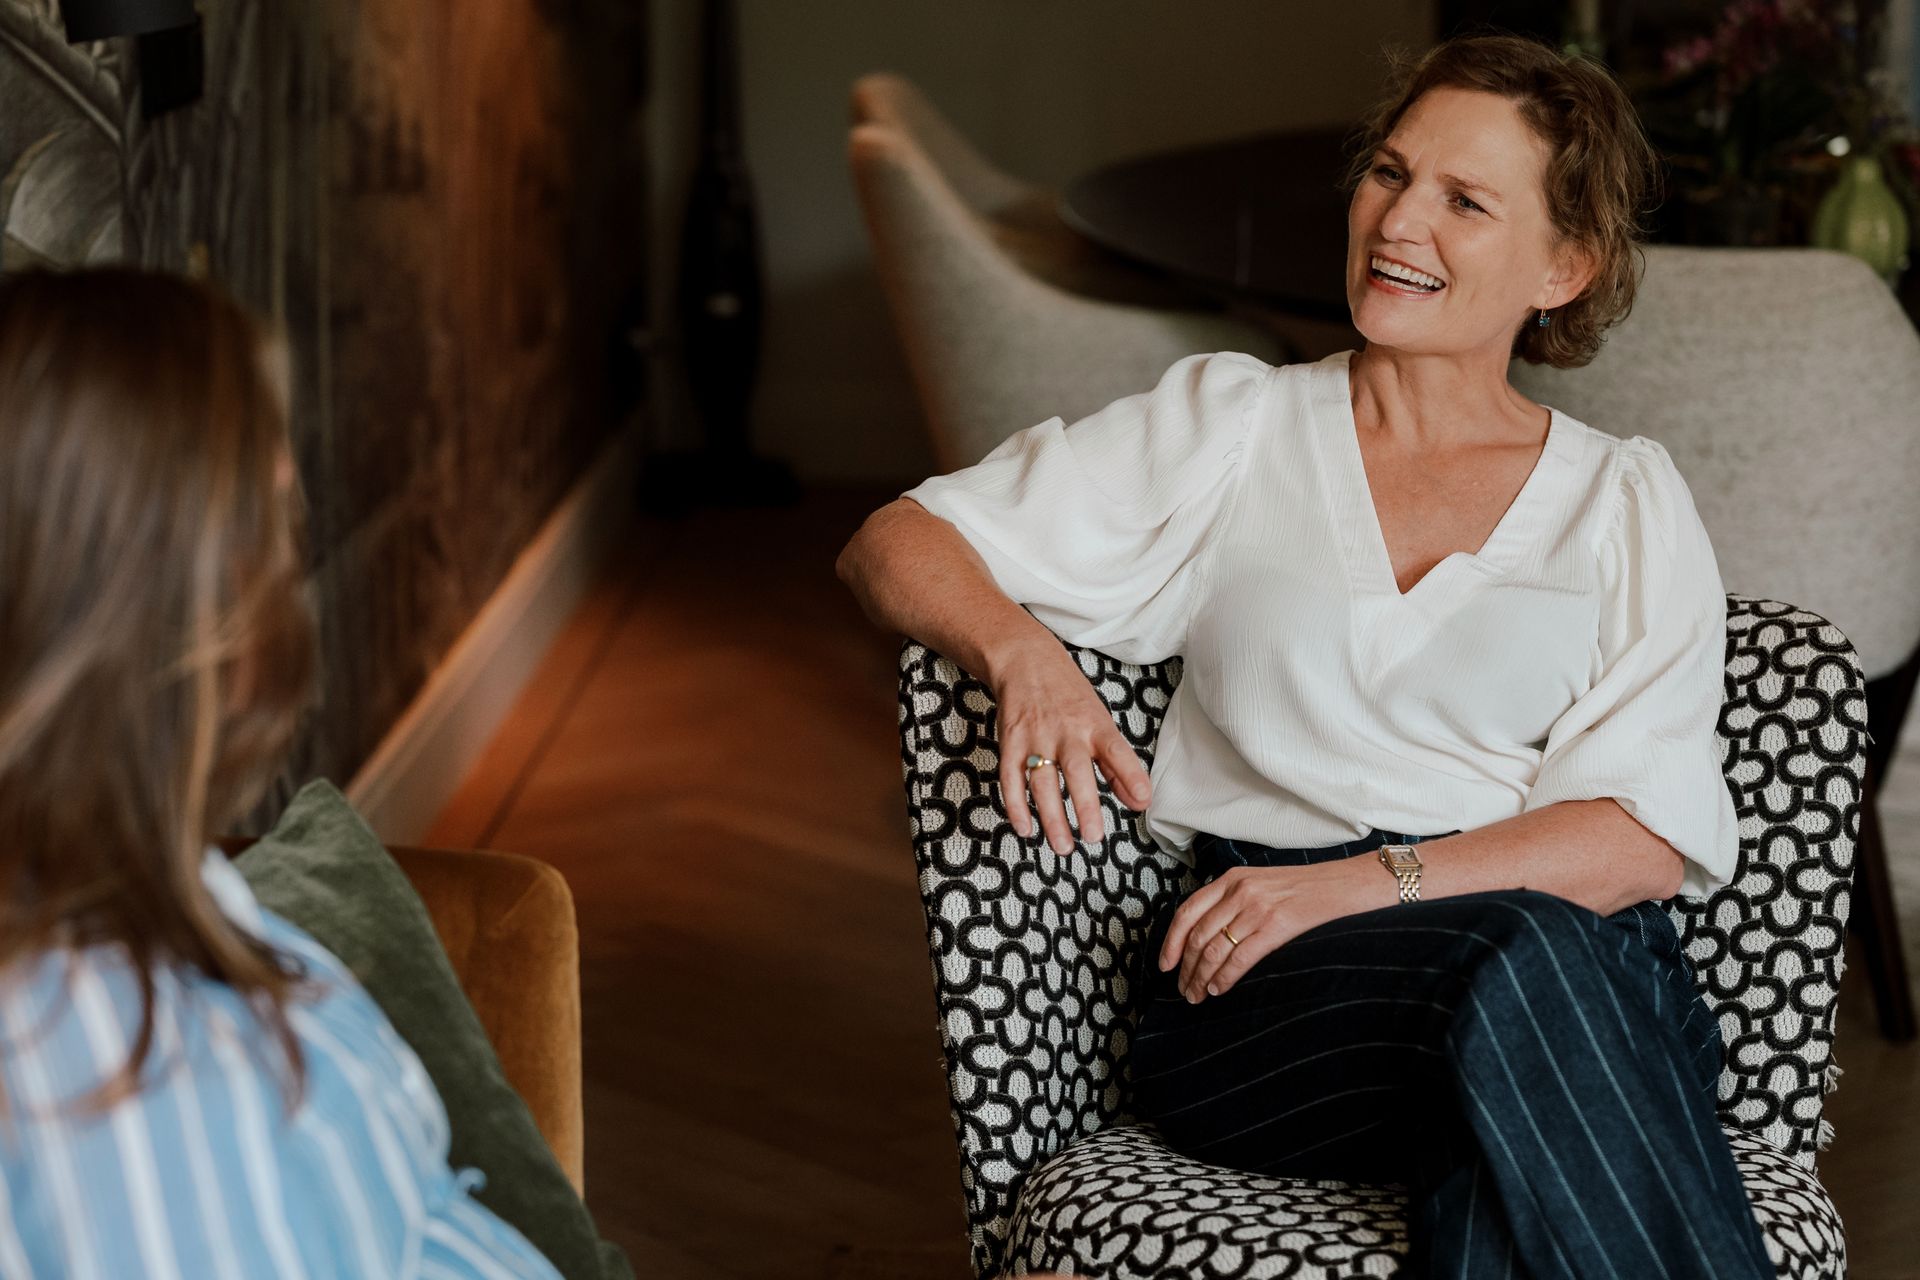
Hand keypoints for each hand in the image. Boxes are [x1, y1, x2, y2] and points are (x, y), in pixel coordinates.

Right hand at [990, 640, 1151, 855]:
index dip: (1131, 776)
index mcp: (1095, 725)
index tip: (1142, 801)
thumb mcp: (1100, 722)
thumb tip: (1141, 800)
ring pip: (1042, 782)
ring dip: (1051, 817)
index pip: (1117, 751)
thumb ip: (1119, 765)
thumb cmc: (1069, 697)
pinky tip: (1025, 828)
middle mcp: (1066, 732)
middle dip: (1085, 806)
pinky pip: (1010, 778)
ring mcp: (1036, 738)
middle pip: (1076, 772)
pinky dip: (1015, 806)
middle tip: (1092, 837)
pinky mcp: (1010, 743)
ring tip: (1063, 846)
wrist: (1026, 662)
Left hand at [1158, 858, 1387, 1001]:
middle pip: (1197, 934)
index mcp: (1231, 879)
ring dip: (1201, 977)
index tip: (1165, 965)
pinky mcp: (1276, 926)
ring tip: (1196, 996)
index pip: (1187, 911)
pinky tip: (1218, 990)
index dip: (1171, 941)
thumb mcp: (1261, 883)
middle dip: (1186, 967)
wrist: (1344, 883)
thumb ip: (1232, 901)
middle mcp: (1239, 891)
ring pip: (1214, 948)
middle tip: (1182, 990)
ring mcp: (1257, 908)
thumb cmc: (1304, 888)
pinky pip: (1239, 957)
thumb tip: (1206, 937)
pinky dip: (1224, 977)